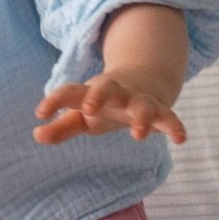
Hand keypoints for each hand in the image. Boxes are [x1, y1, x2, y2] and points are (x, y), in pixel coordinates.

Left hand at [34, 72, 187, 145]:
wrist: (144, 80)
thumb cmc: (105, 103)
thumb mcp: (82, 115)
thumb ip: (62, 126)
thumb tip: (36, 134)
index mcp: (93, 93)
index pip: (70, 93)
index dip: (55, 101)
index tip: (39, 113)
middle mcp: (117, 94)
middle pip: (108, 89)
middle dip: (99, 96)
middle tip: (88, 109)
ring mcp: (140, 101)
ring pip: (142, 105)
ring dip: (141, 117)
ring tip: (138, 135)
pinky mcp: (160, 111)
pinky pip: (170, 118)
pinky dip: (176, 127)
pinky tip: (181, 139)